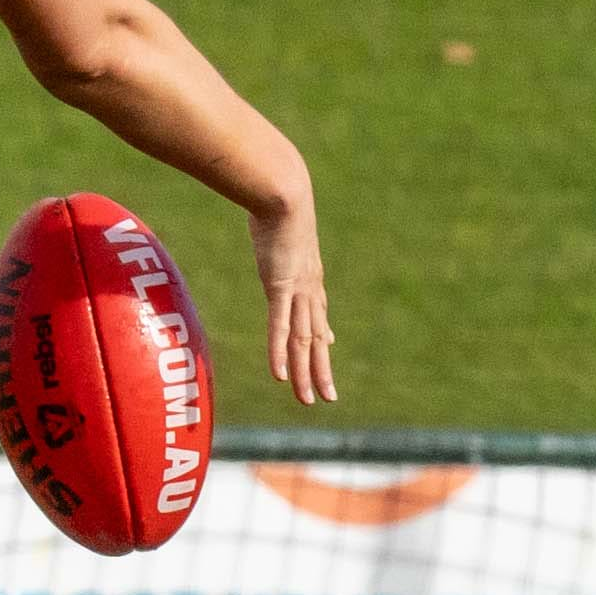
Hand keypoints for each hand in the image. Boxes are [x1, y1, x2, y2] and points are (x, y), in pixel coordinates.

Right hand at [248, 196, 335, 405]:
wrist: (284, 196)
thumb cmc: (277, 203)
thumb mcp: (279, 225)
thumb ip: (275, 232)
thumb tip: (268, 219)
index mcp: (308, 276)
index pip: (316, 313)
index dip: (321, 334)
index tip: (326, 348)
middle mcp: (308, 290)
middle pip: (314, 338)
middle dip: (321, 370)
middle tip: (327, 396)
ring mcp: (296, 292)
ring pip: (302, 341)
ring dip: (305, 373)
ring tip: (309, 399)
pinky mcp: (280, 289)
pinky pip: (280, 328)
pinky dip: (279, 353)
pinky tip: (281, 375)